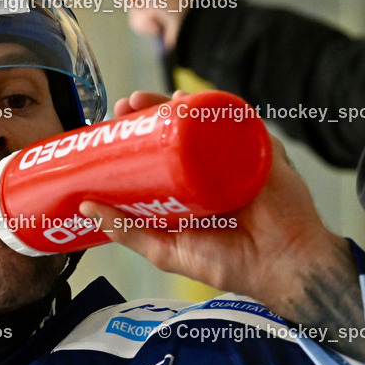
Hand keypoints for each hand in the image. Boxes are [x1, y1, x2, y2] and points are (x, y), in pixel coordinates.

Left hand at [79, 115, 364, 360]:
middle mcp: (206, 169)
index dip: (132, 138)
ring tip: (148, 99)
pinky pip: (235, 119)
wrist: (279, 264)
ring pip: (200, 121)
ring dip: (173, 104)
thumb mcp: (165, 248)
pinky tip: (189, 100)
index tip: (109, 126)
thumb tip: (85, 207)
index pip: (154, 155)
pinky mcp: (257, 148)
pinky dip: (213, 105)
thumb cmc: (226, 261)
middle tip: (125, 106)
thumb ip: (127, 231)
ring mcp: (231, 156)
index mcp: (184, 189)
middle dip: (147, 113)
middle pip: (175, 132)